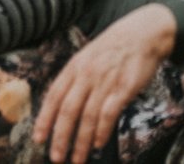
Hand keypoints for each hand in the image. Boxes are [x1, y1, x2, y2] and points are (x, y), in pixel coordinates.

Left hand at [32, 4, 174, 163]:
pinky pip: (109, 113)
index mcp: (75, 66)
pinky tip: (99, 143)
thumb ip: (75, 78)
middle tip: (56, 158)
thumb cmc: (115, 48)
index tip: (38, 139)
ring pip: (87, 116)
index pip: (54, 96)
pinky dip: (102, 130)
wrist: (145, 32)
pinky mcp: (124, 87)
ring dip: (81, 142)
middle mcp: (87, 74)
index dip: (44, 119)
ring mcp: (105, 80)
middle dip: (60, 138)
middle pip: (68, 110)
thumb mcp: (88, 56)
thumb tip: (62, 106)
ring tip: (77, 159)